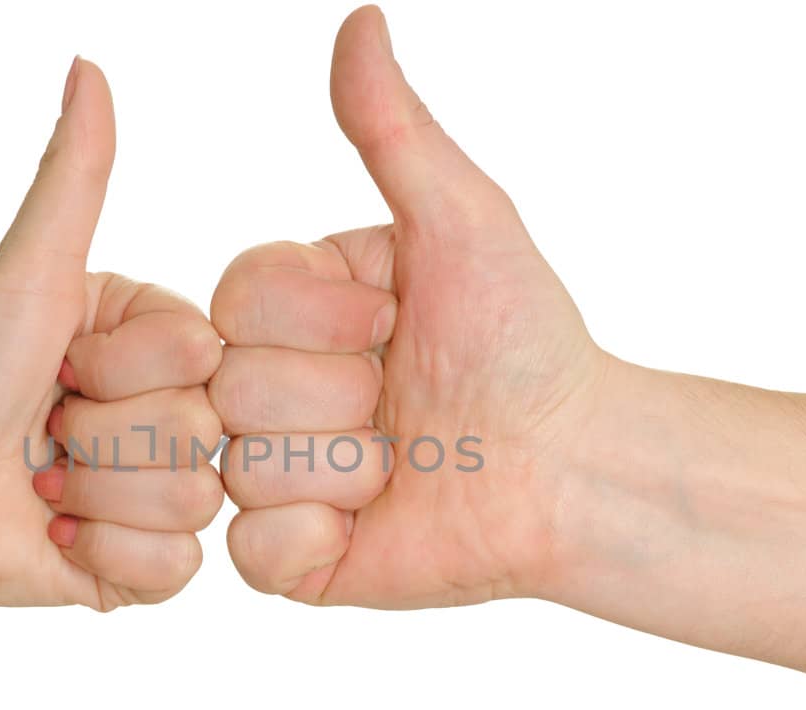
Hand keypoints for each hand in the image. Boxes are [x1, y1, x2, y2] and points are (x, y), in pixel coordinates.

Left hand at [0, 58, 222, 610]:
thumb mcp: (27, 271)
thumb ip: (73, 177)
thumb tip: (87, 68)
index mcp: (160, 346)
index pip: (208, 357)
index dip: (125, 366)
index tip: (62, 363)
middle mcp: (172, 416)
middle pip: (205, 433)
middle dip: (103, 435)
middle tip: (44, 429)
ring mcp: (160, 497)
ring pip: (194, 501)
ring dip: (95, 494)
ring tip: (40, 482)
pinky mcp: (139, 572)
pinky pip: (175, 572)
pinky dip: (102, 554)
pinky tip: (52, 533)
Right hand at [211, 7, 605, 607]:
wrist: (574, 467)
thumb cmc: (525, 339)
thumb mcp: (461, 222)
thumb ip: (393, 130)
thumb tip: (358, 22)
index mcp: (293, 309)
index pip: (234, 298)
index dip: (318, 315)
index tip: (393, 323)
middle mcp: (268, 388)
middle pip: (230, 384)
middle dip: (337, 395)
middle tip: (405, 403)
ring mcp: (274, 476)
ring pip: (238, 467)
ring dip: (343, 466)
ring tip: (404, 464)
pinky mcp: (290, 559)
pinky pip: (251, 550)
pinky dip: (316, 537)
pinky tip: (376, 521)